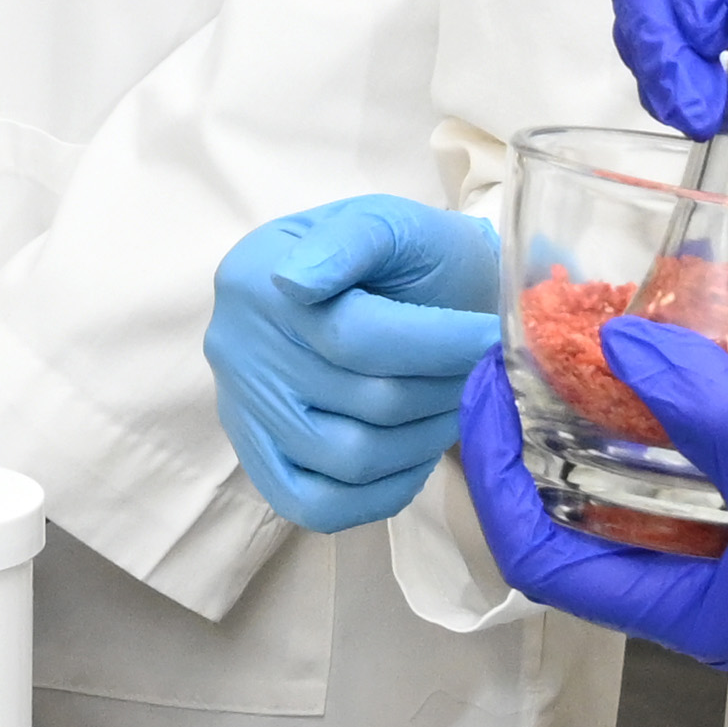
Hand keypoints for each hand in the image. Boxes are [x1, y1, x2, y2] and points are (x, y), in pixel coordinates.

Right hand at [209, 195, 505, 531]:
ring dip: (423, 439)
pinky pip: (316, 505)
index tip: (492, 340)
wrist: (393, 285)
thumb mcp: (388, 220)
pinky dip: (378, 493)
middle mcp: (234, 348)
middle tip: (481, 374)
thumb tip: (298, 283)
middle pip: (362, 400)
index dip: (437, 346)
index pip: (353, 336)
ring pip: (349, 458)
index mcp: (256, 277)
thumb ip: (354, 239)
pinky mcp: (258, 461)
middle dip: (442, 390)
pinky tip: (411, 458)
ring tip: (451, 406)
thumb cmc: (401, 256)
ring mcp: (242, 410)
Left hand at [460, 317, 727, 704]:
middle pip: (585, 520)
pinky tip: (687, 356)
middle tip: (524, 354)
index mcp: (688, 613)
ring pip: (652, 488)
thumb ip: (708, 413)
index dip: (498, 481)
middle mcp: (708, 589)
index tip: (483, 394)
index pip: (546, 556)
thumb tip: (618, 345)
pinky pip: (716, 467)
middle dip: (544, 441)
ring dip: (616, 422)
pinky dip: (691, 416)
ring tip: (591, 340)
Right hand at [607, 0, 727, 205]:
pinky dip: (671, 97)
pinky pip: (658, 70)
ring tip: (704, 112)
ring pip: (641, 13)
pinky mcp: (711, 65)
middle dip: (659, 18)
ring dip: (659, 65)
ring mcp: (715, 2)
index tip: (715, 9)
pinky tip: (711, 119)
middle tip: (697, 72)